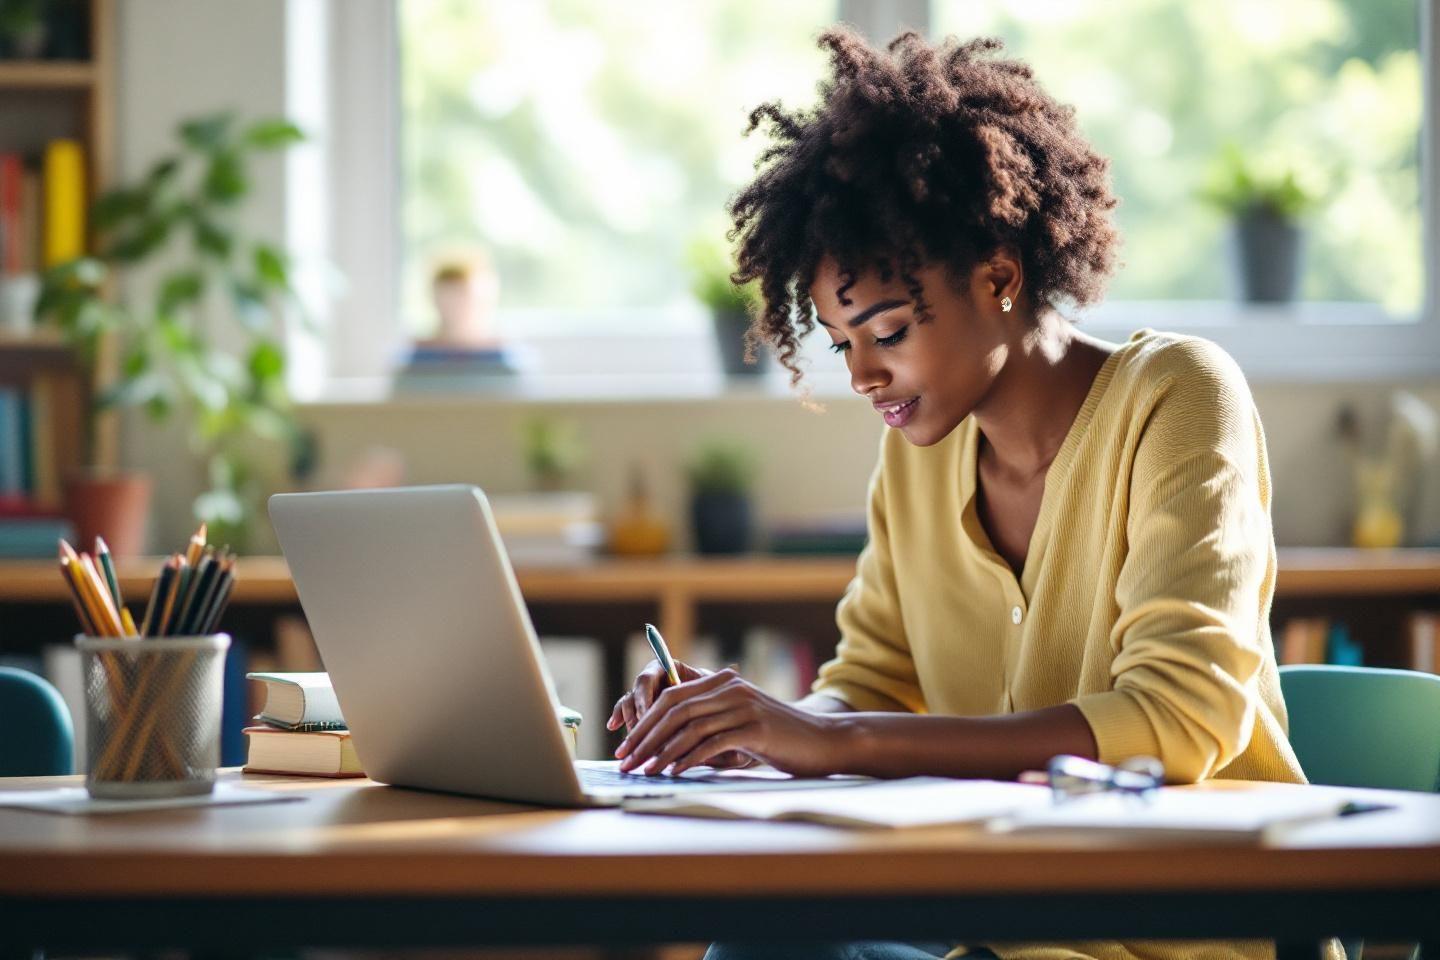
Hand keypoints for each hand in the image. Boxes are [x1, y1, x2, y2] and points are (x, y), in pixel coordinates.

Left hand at [613, 667, 848, 777]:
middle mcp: (731, 690)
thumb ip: (712, 726)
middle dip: (645, 736)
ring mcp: (744, 707)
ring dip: (661, 751)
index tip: (628, 745)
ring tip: (644, 771)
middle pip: (674, 709)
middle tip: (627, 761)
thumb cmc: (782, 739)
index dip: (645, 720)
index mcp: (724, 684)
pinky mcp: (756, 729)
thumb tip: (671, 747)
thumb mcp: (743, 724)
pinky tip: (674, 772)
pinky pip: (712, 743)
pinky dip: (688, 759)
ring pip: (689, 727)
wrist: (826, 742)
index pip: (672, 696)